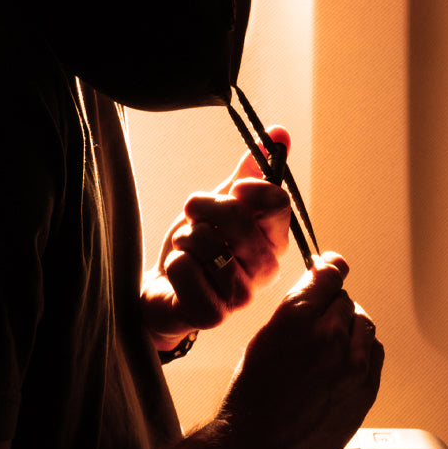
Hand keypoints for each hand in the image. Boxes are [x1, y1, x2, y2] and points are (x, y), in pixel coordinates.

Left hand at [141, 127, 291, 349]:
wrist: (167, 288)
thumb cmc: (201, 244)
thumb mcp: (223, 201)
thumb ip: (250, 171)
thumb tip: (280, 133)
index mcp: (274, 238)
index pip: (276, 202)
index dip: (248, 188)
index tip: (231, 190)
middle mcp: (265, 269)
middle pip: (237, 216)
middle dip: (203, 208)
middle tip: (194, 214)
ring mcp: (242, 295)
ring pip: (207, 242)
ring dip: (186, 238)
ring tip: (188, 250)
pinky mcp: (213, 315)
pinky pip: (188, 272)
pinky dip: (176, 263)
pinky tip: (179, 272)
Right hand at [215, 253, 383, 448]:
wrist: (261, 444)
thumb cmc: (254, 394)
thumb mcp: (265, 335)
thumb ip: (297, 306)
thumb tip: (317, 284)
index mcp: (298, 316)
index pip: (330, 273)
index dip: (329, 268)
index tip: (330, 267)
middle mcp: (329, 335)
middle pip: (346, 299)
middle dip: (332, 304)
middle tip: (318, 318)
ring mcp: (352, 364)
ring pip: (364, 323)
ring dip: (350, 325)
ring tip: (331, 341)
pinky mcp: (366, 388)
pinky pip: (374, 352)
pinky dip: (362, 349)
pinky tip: (344, 358)